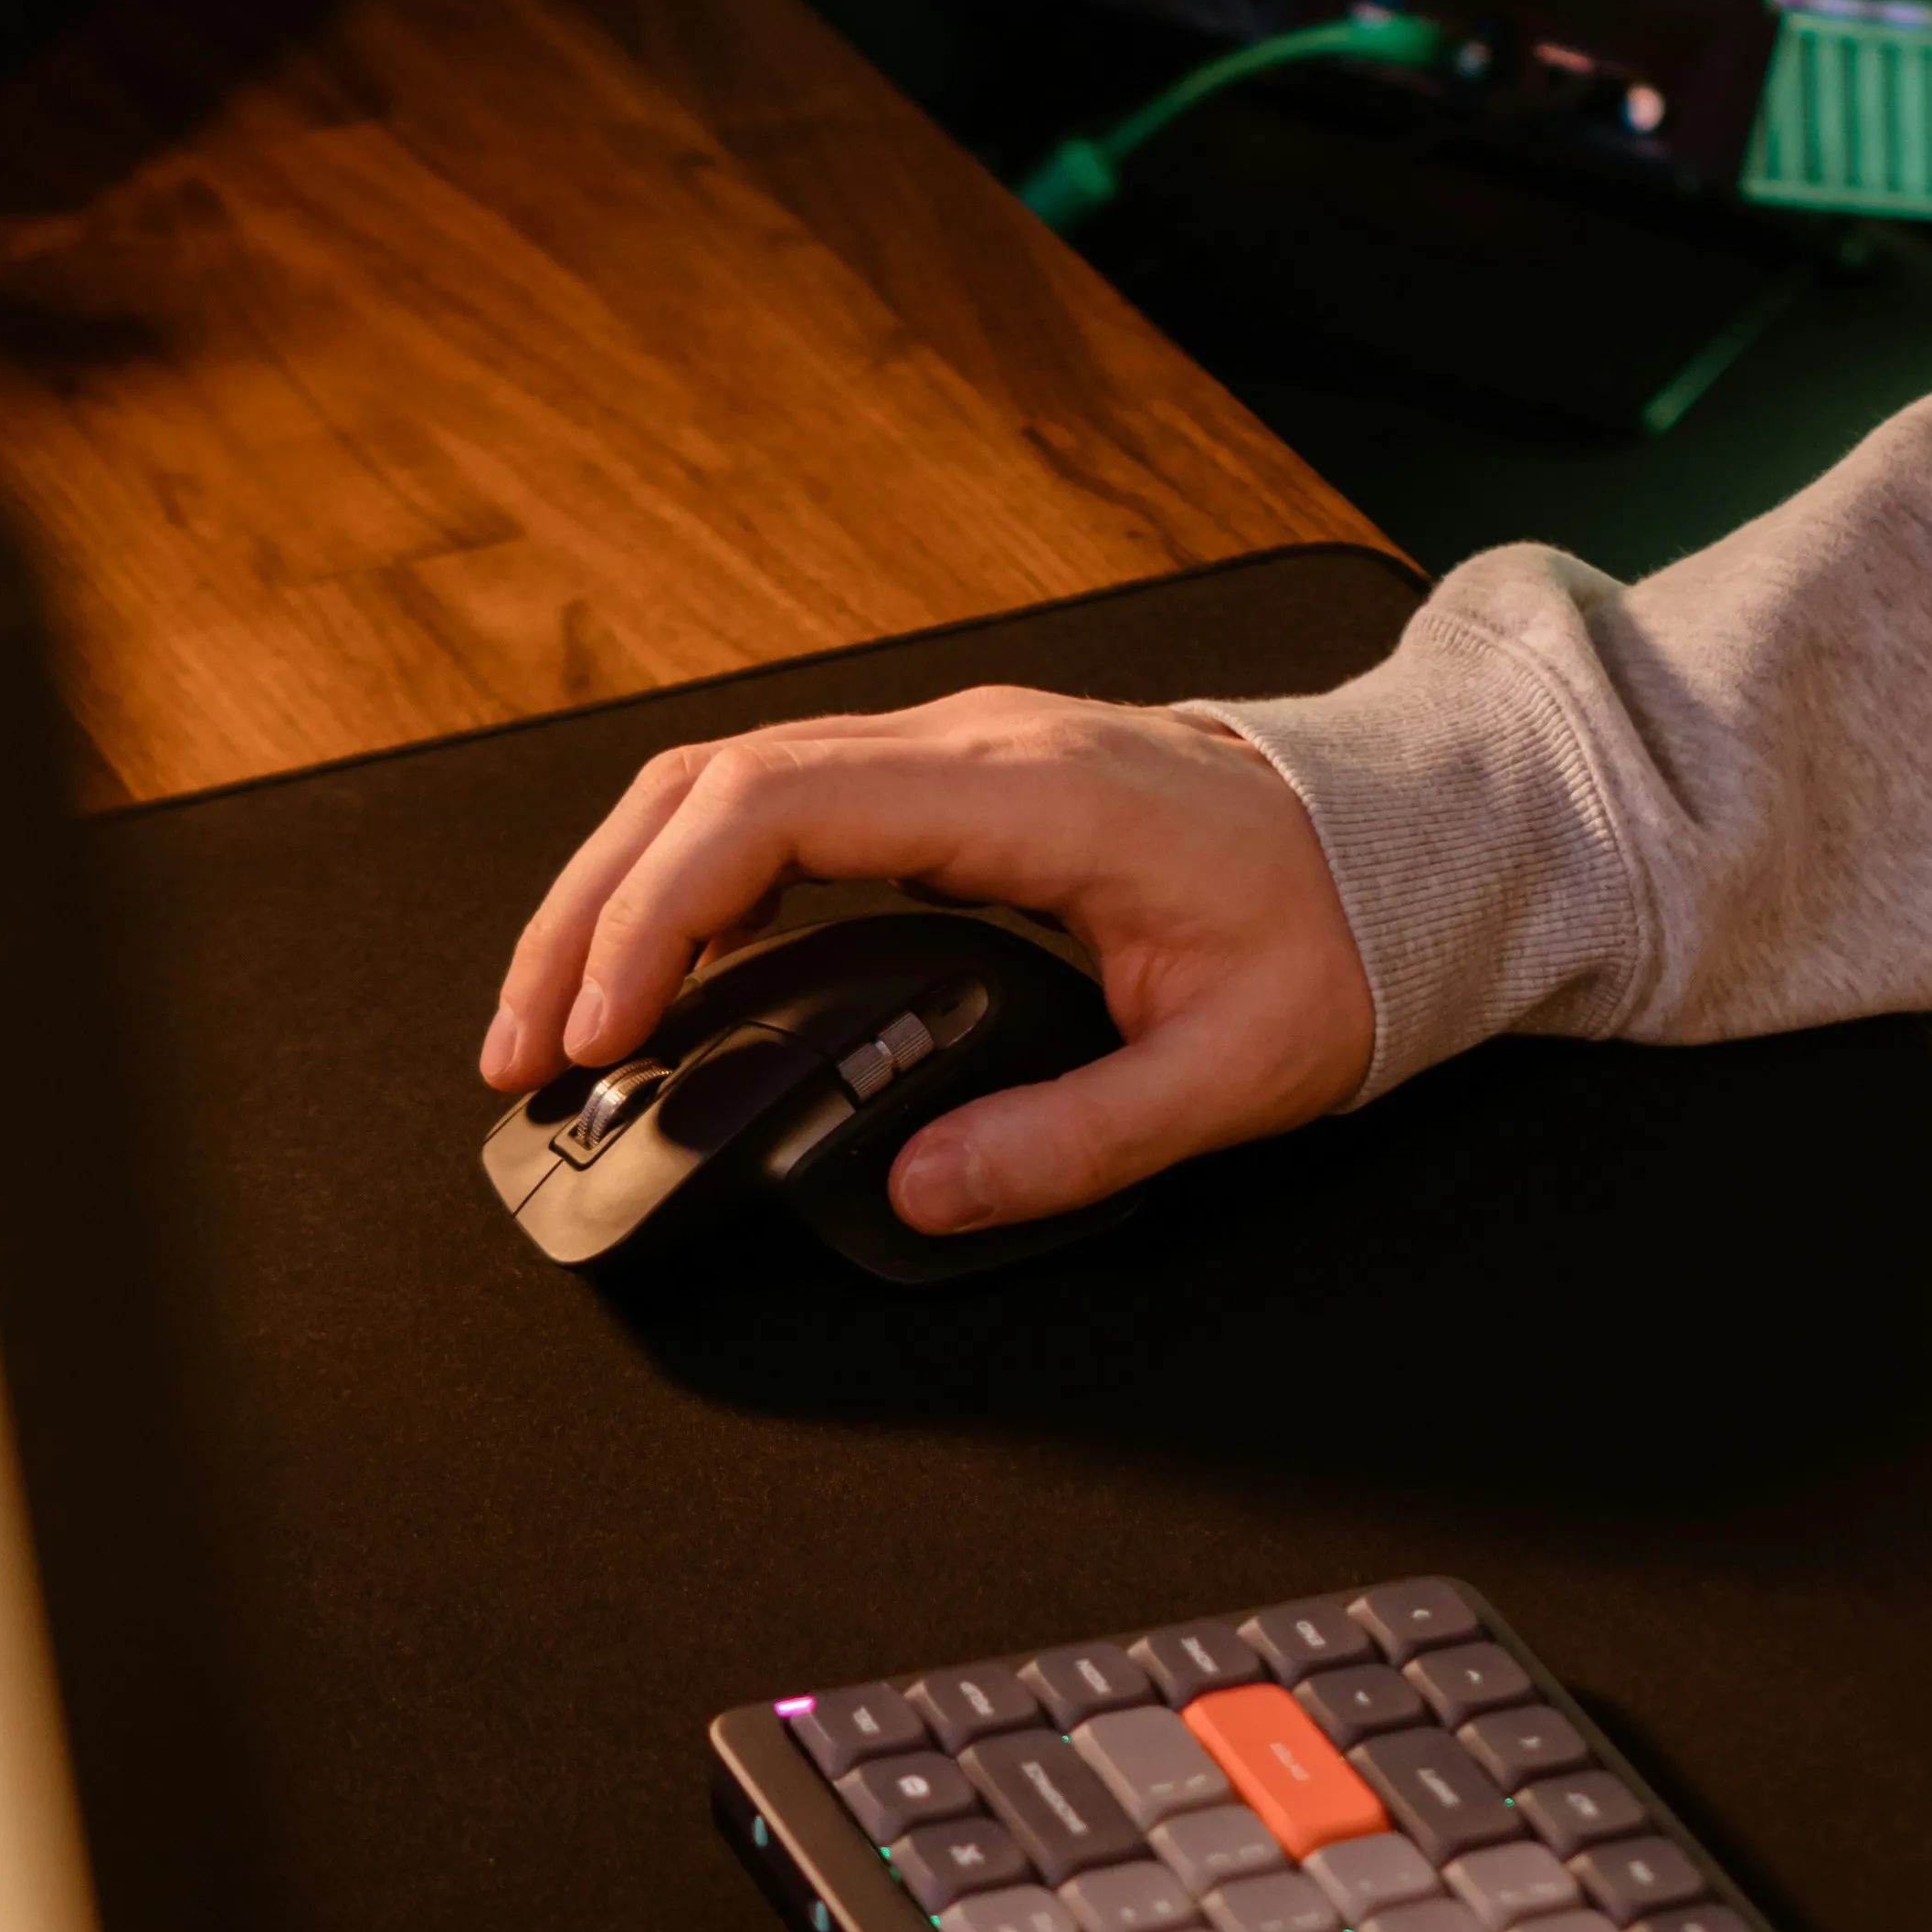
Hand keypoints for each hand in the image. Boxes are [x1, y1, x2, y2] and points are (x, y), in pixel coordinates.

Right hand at [476, 693, 1375, 1231]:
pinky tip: (658, 982)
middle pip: (708, 785)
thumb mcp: (1238, 1069)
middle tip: (523, 1053)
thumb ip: (1078, 1137)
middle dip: (587, 914)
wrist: (1408, 840)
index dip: (663, 911)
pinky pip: (778, 814)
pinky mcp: (947, 786)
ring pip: (723, 788)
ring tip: (555, 1027)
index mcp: (1028, 791)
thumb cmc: (1339, 930)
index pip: (777, 807)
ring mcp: (951, 753)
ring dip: (619, 896)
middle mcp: (969, 744)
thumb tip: (919, 1187)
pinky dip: (691, 889)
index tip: (604, 1027)